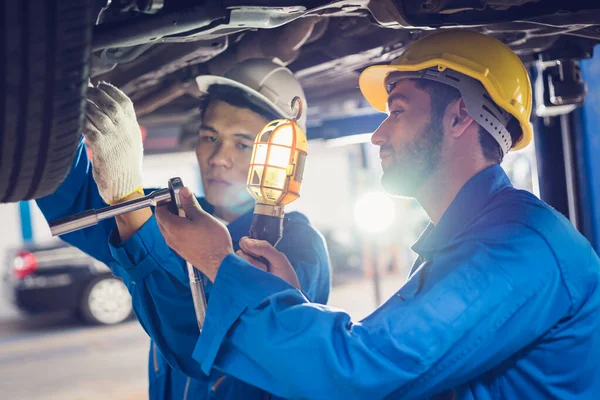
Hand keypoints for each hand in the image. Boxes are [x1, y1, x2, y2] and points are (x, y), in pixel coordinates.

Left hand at [85, 82, 143, 203]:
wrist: (126, 185)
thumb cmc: (126, 163)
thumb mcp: (131, 140)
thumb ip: (124, 124)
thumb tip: (112, 107)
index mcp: (132, 126)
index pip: (124, 101)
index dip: (111, 90)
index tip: (100, 85)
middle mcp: (125, 130)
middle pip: (109, 104)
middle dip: (94, 94)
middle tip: (83, 90)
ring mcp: (114, 138)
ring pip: (97, 114)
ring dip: (84, 105)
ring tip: (76, 102)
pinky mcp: (102, 148)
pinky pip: (88, 128)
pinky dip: (80, 121)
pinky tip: (73, 119)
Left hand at [155, 187, 233, 281]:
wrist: (220, 264)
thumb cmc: (213, 242)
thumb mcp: (203, 217)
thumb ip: (190, 204)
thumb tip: (183, 192)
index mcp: (173, 227)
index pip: (159, 211)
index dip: (164, 202)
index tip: (174, 197)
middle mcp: (170, 238)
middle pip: (161, 221)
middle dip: (168, 210)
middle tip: (181, 203)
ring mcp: (175, 246)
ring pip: (168, 229)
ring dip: (174, 220)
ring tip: (189, 214)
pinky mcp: (182, 251)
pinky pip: (174, 237)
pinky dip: (178, 229)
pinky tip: (192, 227)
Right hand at [237, 238, 300, 289]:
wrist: (287, 299)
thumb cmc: (285, 279)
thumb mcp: (279, 259)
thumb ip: (265, 248)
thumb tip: (247, 242)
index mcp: (258, 254)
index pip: (244, 242)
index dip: (248, 244)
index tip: (258, 253)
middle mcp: (249, 263)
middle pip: (238, 252)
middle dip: (249, 256)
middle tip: (263, 266)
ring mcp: (244, 274)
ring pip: (235, 263)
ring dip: (249, 266)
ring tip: (261, 275)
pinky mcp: (240, 285)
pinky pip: (233, 276)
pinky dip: (241, 275)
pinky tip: (252, 280)